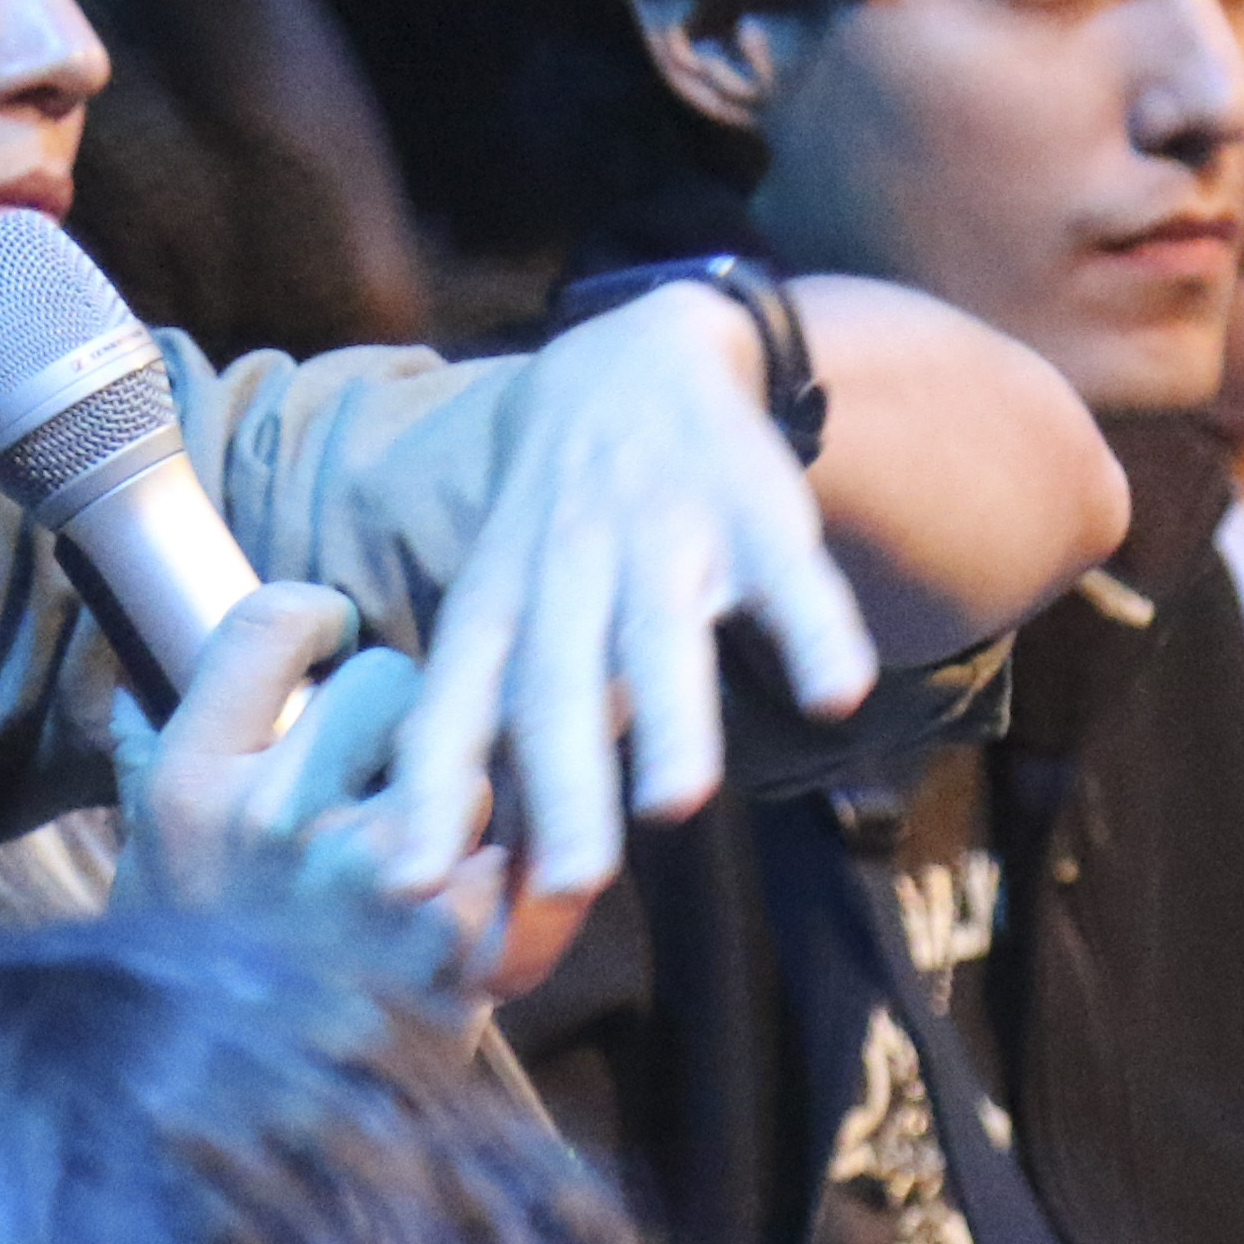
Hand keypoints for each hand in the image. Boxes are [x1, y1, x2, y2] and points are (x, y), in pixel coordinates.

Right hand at [115, 581, 528, 981]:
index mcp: (193, 786)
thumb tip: (135, 692)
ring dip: (458, 792)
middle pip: (386, 678)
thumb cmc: (199, 991)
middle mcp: (278, 815)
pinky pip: (508, 846)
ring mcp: (372, 873)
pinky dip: (499, 876)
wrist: (255, 1138)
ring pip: (460, 757)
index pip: (266, 623)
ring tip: (426, 848)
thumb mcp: (148, 871)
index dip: (313, 613)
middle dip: (397, 714)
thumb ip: (149, 770)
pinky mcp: (454, 933)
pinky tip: (462, 910)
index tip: (329, 628)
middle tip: (384, 763)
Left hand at [383, 280, 873, 938]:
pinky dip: (813, 632)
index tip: (408, 884)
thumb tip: (475, 879)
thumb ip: (496, 728)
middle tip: (568, 881)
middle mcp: (567, 569)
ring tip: (676, 802)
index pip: (451, 704)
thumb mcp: (500, 604)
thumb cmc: (554, 530)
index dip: (428, 792)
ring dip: (670, 718)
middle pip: (557, 686)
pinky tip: (835, 696)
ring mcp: (660, 536)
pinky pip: (789, 576)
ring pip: (659, 634)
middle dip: (562, 786)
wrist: (632, 360)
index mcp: (496, 602)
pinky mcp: (752, 511)